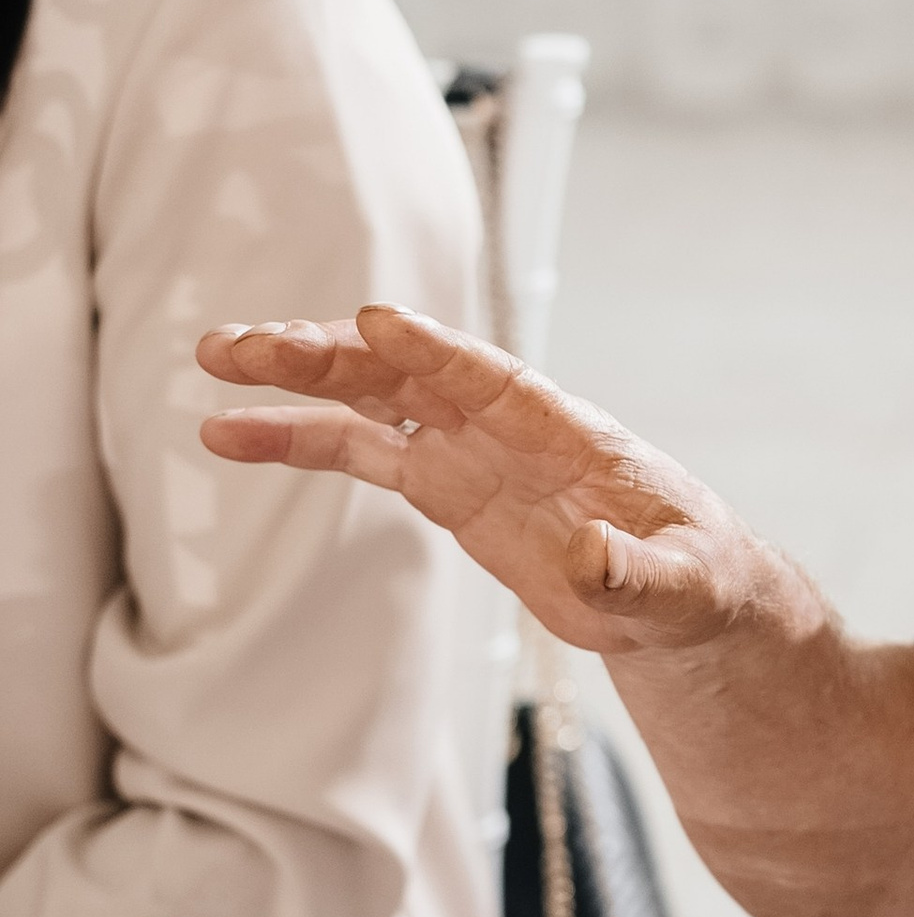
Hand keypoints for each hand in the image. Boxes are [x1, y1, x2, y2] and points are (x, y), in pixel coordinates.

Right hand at [196, 305, 771, 659]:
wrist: (679, 595)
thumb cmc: (693, 581)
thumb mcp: (679, 591)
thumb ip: (636, 575)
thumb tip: (593, 556)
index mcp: (571, 436)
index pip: (496, 382)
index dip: (438, 354)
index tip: (376, 321)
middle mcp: (509, 428)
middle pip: (412, 376)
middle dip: (334, 356)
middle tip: (247, 344)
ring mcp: (471, 450)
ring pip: (374, 399)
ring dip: (297, 382)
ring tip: (217, 364)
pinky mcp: (445, 484)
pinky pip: (362, 452)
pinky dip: (300, 439)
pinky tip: (231, 431)